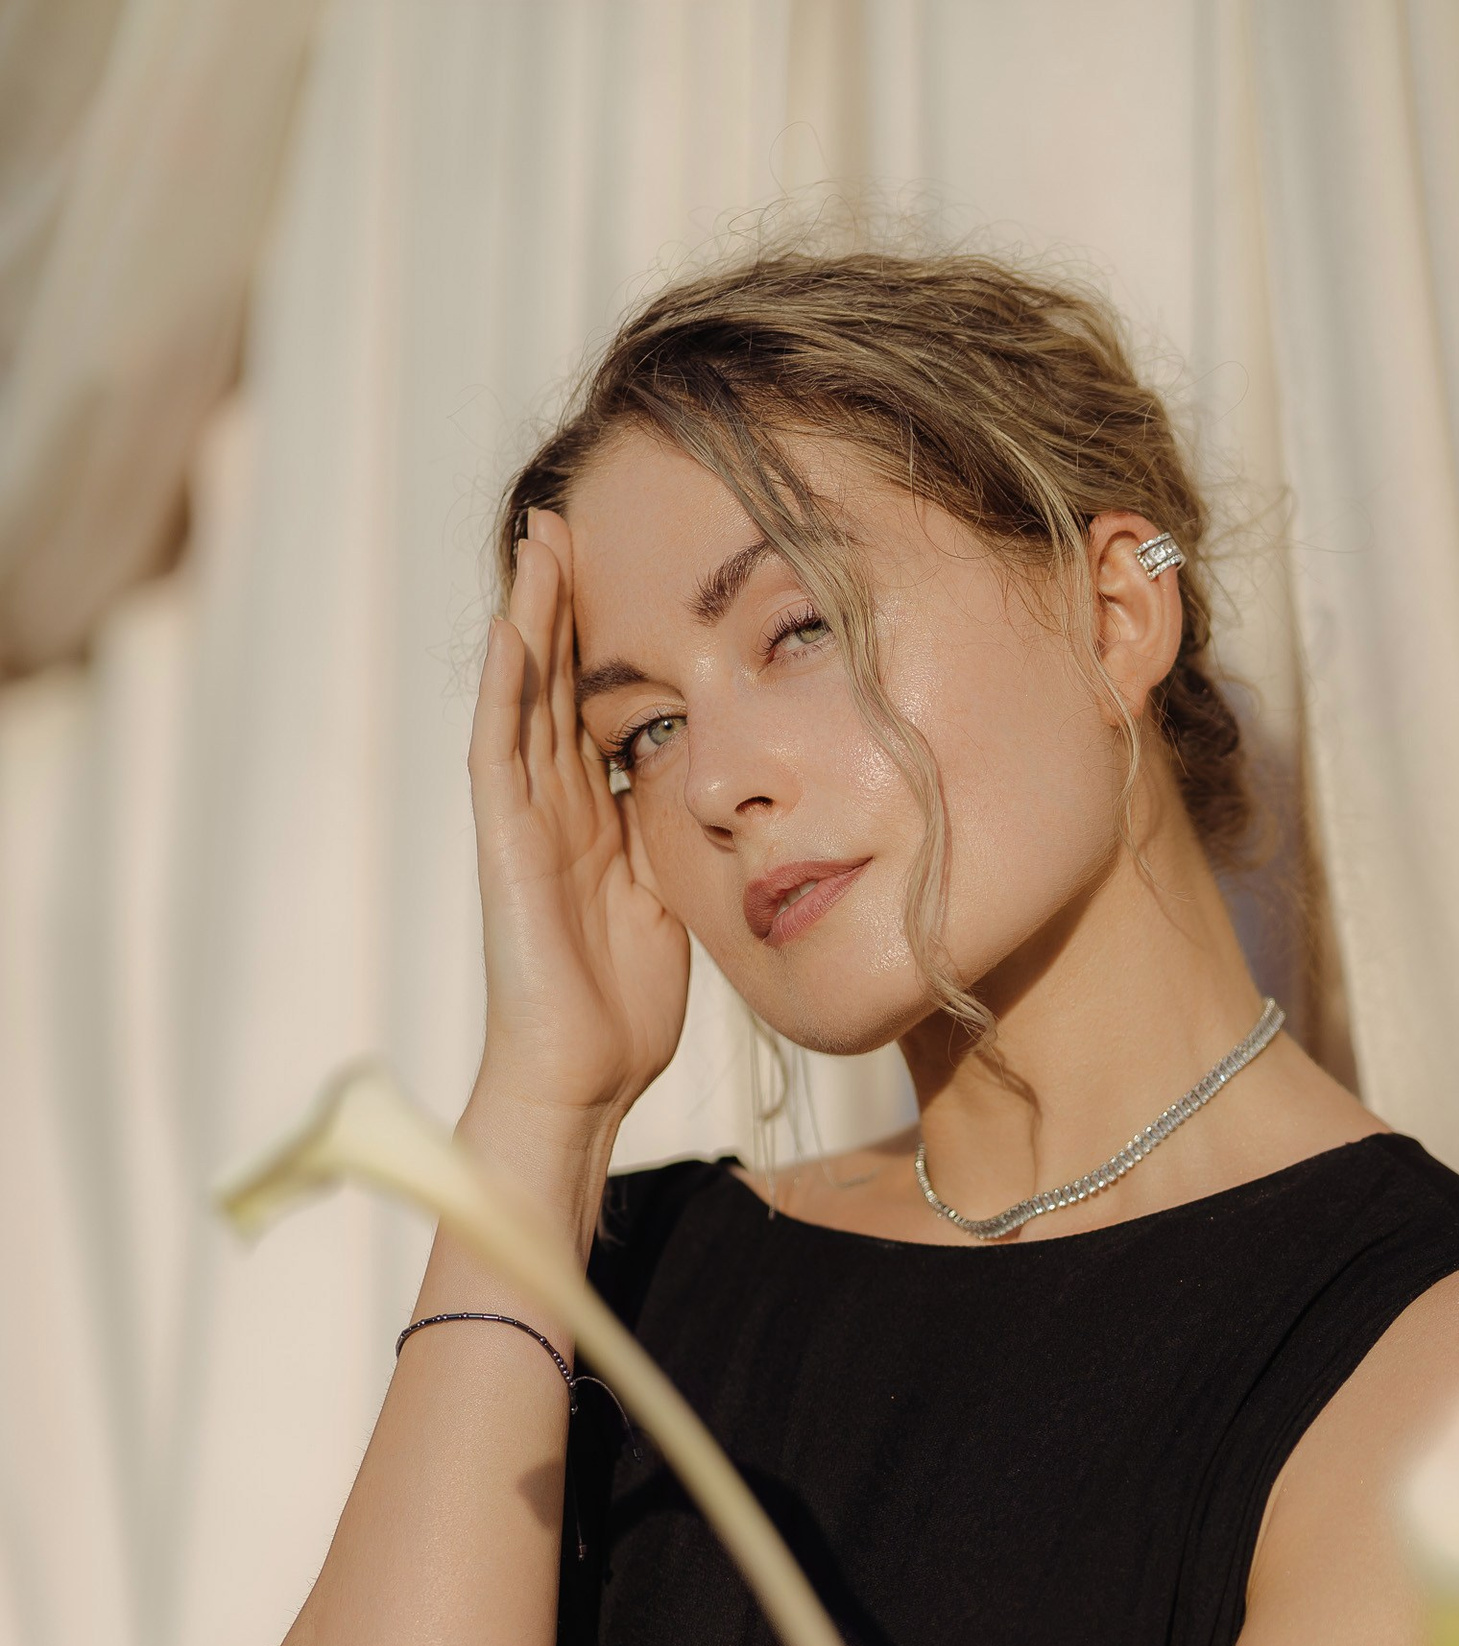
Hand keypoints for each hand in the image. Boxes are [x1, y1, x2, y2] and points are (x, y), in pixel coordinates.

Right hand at [469, 506, 691, 1127]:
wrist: (582, 1078)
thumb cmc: (626, 1009)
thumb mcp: (672, 900)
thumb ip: (679, 842)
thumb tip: (722, 799)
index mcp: (594, 820)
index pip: (592, 707)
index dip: (604, 639)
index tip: (627, 566)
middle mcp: (552, 808)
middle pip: (552, 683)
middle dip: (559, 602)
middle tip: (570, 516)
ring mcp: (522, 823)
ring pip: (521, 697)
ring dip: (527, 617)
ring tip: (540, 539)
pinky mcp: (504, 846)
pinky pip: (498, 751)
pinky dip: (503, 687)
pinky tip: (510, 626)